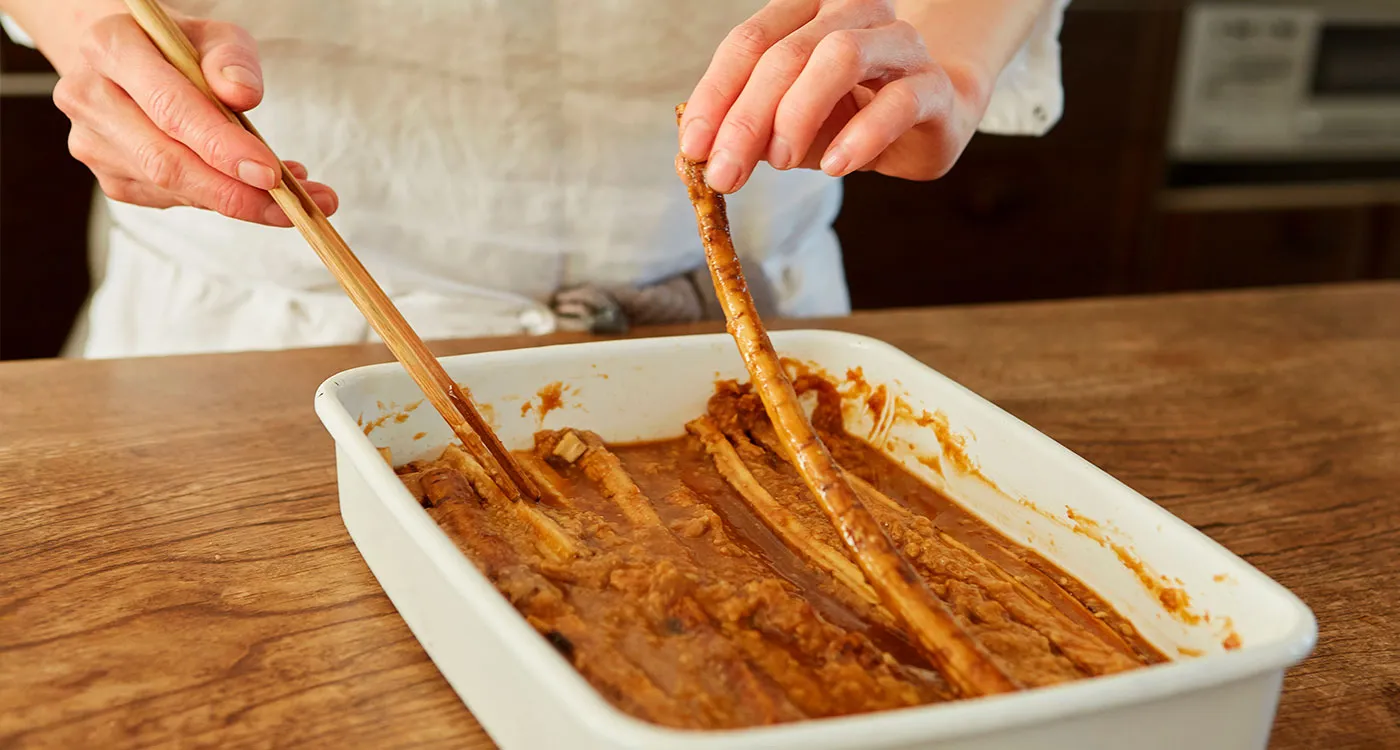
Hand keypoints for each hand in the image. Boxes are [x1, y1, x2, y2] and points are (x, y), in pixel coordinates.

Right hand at [52, 12, 336, 225]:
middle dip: (235, 191)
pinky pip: (170, 200)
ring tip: (291, 198)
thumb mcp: (216, 36)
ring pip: (169, 188)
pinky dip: (219, 200)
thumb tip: (243, 95)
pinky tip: (252, 191)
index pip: (171, 108)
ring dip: (236, 200)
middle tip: (294, 205)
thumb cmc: (181, 47)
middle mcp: (90, 96)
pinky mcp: (109, 177)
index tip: (271, 173)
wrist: (132, 61)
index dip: (223, 147)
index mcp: (110, 47)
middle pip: (166, 161)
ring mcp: (93, 143)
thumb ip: (232, 60)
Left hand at [680, 0, 989, 192]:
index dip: (715, 96)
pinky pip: (897, 102)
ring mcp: (897, 43)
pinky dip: (859, 137)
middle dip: (747, 119)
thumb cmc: (848, 113)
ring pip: (839, 57)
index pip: (749, 41)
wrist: (929, 119)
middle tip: (726, 173)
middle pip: (787, 53)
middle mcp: (852, 12)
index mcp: (807, 10)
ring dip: (798, 114)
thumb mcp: (785, 124)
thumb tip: (691, 163)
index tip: (692, 149)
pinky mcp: (932, 85)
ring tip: (780, 161)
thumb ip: (744, 133)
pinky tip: (834, 166)